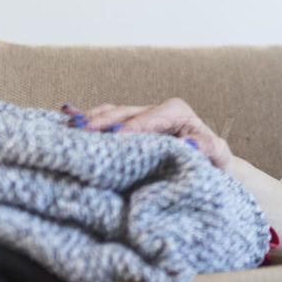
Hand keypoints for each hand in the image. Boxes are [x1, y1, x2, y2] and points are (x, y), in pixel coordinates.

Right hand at [62, 97, 232, 169]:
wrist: (209, 170)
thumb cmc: (213, 163)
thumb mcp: (217, 155)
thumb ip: (208, 147)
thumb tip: (189, 143)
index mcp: (175, 111)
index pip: (147, 118)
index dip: (130, 128)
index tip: (114, 140)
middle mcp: (153, 110)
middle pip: (121, 113)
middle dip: (101, 123)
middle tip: (80, 135)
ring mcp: (137, 118)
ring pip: (108, 115)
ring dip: (88, 124)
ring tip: (66, 133)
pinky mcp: (125, 129)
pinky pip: (102, 122)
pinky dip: (85, 124)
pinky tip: (63, 127)